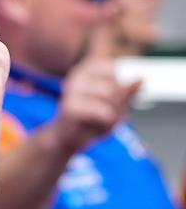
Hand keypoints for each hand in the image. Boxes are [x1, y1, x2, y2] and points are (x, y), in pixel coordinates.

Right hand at [53, 18, 140, 155]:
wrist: (68, 140)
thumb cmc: (90, 121)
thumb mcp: (113, 105)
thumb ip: (126, 92)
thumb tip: (141, 79)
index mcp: (86, 70)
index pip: (111, 68)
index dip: (117, 85)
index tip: (108, 100)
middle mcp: (77, 75)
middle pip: (113, 84)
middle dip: (118, 105)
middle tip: (107, 117)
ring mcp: (72, 89)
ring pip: (110, 95)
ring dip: (113, 115)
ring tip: (102, 123)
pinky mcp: (70, 106)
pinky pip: (105, 113)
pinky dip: (106, 124)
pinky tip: (95, 128)